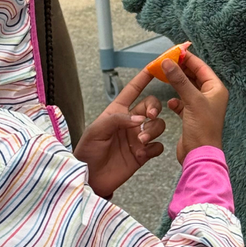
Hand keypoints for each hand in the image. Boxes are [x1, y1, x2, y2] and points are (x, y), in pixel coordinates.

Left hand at [73, 67, 165, 197]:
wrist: (90, 178)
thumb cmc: (87, 151)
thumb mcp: (96, 130)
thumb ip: (117, 120)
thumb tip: (140, 119)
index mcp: (117, 112)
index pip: (133, 90)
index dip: (143, 78)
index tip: (154, 67)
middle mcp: (130, 122)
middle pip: (151, 106)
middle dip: (153, 108)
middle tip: (148, 118)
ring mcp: (138, 138)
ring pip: (158, 125)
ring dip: (153, 130)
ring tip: (141, 141)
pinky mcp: (143, 154)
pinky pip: (158, 147)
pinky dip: (154, 148)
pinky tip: (144, 152)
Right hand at [162, 50, 228, 164]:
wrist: (199, 155)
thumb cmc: (202, 129)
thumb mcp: (191, 100)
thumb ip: (179, 80)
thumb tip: (168, 62)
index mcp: (216, 89)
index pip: (201, 67)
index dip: (188, 58)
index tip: (174, 51)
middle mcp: (211, 97)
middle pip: (194, 77)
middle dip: (180, 70)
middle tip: (166, 62)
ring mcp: (202, 107)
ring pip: (187, 89)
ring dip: (177, 84)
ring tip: (164, 76)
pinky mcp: (193, 117)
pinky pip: (183, 103)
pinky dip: (176, 101)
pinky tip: (170, 102)